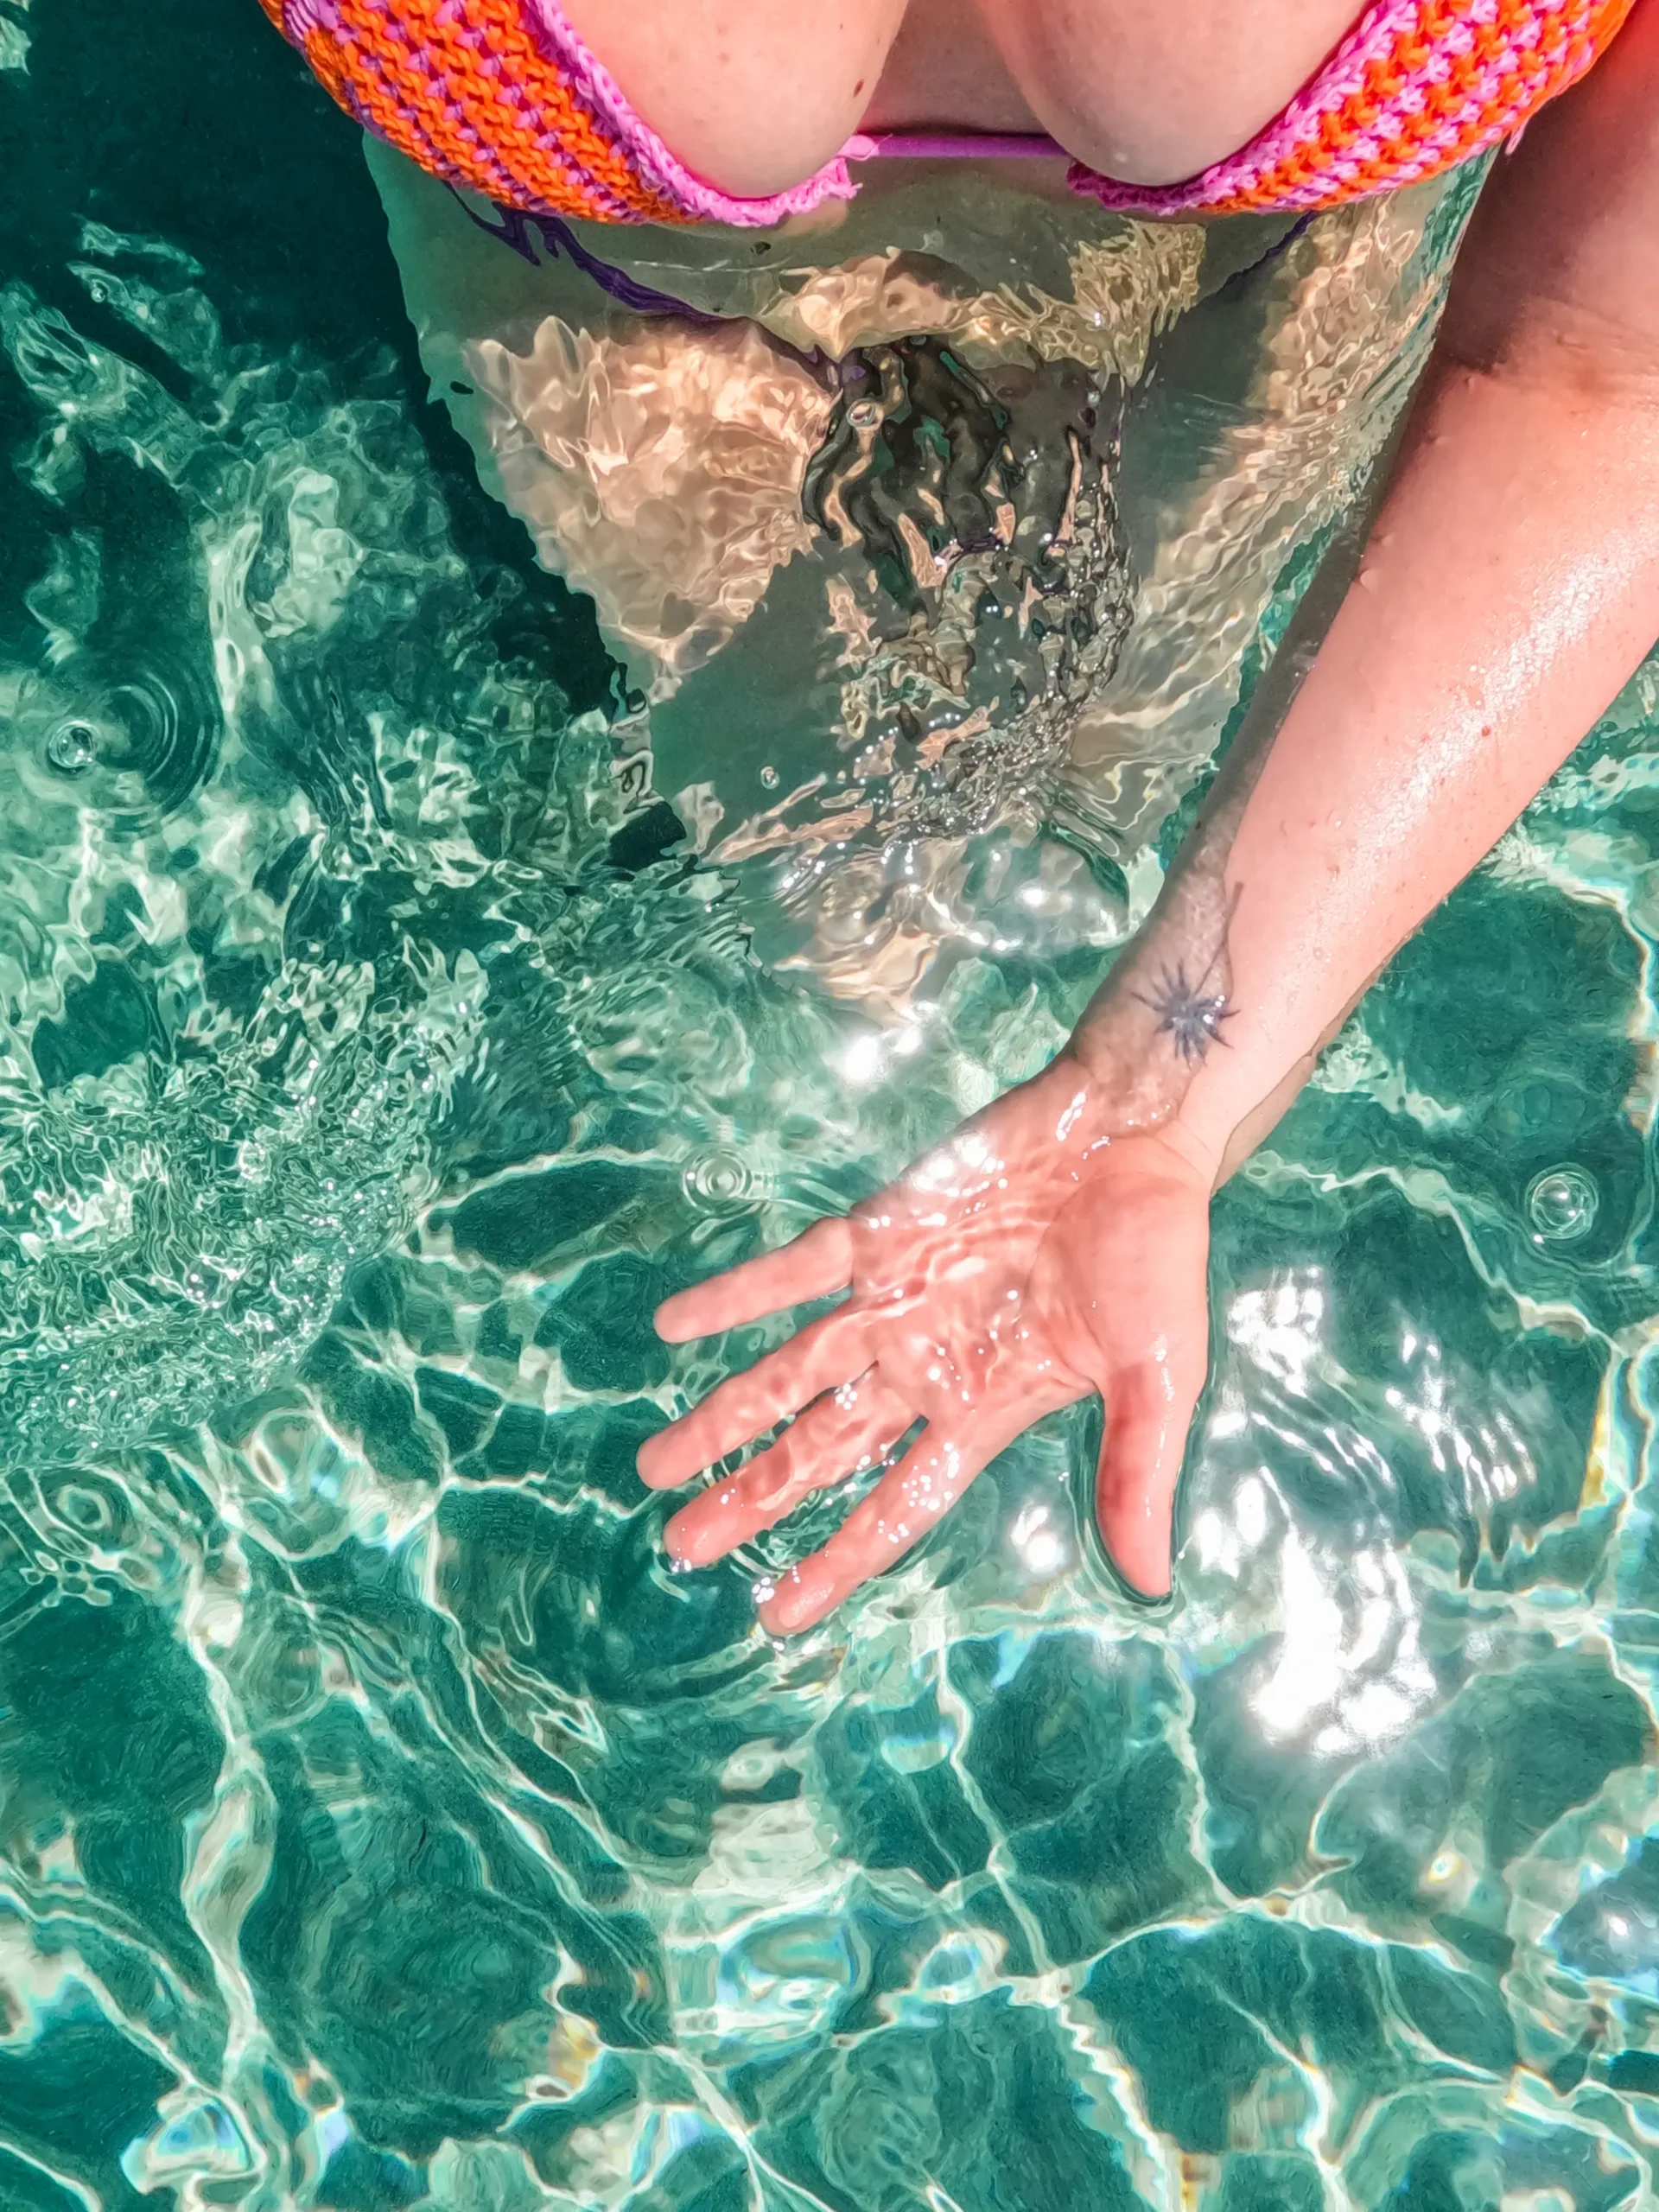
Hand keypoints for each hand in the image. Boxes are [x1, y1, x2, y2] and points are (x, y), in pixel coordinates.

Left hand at [637, 1054, 1216, 1632]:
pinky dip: (734, 1297)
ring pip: (789, 1372)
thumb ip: (1136, 1473)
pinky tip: (673, 1326)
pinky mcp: (878, 1232)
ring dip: (722, 1416)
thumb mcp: (1158, 1379)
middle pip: (820, 1449)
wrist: (1131, 1136)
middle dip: (752, 1498)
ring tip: (653, 1466)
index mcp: (983, 1408)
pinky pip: (791, 1271)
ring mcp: (892, 1299)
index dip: (838, 1562)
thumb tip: (1148, 1584)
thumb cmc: (1155, 1256)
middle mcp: (921, 1364)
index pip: (897, 1505)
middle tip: (680, 1548)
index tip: (777, 1617)